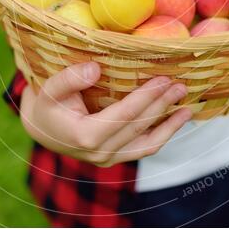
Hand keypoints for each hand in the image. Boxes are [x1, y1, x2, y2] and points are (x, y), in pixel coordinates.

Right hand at [19, 61, 191, 165]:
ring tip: (186, 106)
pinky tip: (177, 119)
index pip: (124, 115)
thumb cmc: (45, 104)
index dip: (146, 97)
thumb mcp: (48, 88)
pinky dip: (163, 134)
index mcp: (85, 137)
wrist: (41, 129)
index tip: (164, 79)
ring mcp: (108, 159)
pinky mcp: (115, 158)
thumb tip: (96, 69)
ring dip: (170, 125)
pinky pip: (144, 148)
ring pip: (147, 144)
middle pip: (139, 127)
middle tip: (180, 85)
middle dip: (162, 105)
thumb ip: (69, 78)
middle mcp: (99, 153)